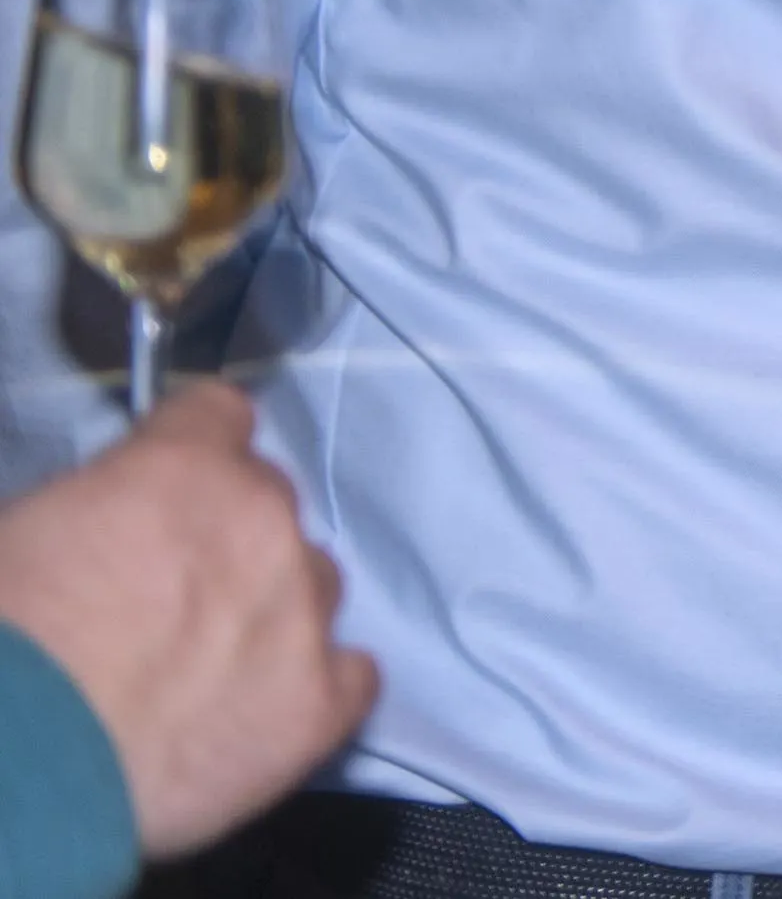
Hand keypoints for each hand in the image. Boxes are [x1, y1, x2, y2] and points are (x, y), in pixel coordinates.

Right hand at [0, 383, 374, 856]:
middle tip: (171, 593)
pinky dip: (315, 687)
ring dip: (274, 608)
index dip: (192, 448)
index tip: (168, 483)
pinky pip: (352, 679)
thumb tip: (114, 516)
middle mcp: (264, 524)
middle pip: (271, 504)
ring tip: (211, 663)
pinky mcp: (320, 702)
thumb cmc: (7, 639)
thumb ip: (100, 502)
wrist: (19, 761)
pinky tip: (267, 709)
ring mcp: (303, 612)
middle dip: (229, 537)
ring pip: (315, 585)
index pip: (220, 415)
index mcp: (185, 468)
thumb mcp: (24, 529)